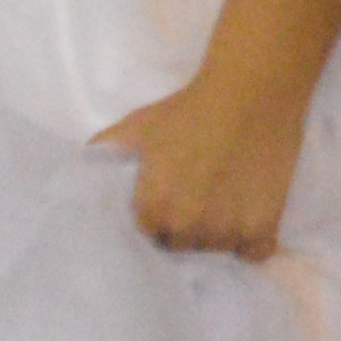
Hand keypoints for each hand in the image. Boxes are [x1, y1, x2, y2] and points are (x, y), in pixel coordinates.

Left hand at [92, 75, 304, 258]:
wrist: (252, 87)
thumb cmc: (190, 105)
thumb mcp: (138, 124)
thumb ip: (104, 151)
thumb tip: (79, 174)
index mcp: (153, 208)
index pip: (148, 238)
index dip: (158, 221)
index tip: (169, 204)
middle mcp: (186, 228)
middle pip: (182, 247)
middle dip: (187, 229)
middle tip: (198, 198)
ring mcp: (226, 232)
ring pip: (217, 251)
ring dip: (219, 235)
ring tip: (225, 200)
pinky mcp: (262, 229)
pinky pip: (253, 253)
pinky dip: (252, 241)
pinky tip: (249, 213)